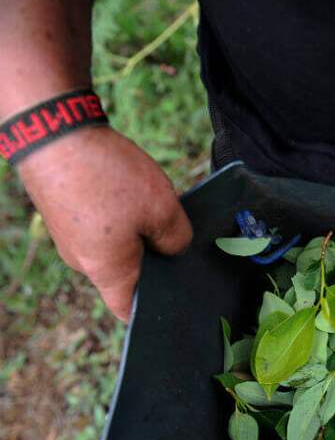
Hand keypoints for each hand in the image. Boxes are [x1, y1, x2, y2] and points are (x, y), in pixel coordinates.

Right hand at [17, 126, 192, 320]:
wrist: (51, 131)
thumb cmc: (107, 176)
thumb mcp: (162, 210)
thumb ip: (177, 240)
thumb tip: (173, 249)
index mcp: (105, 270)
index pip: (127, 308)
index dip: (152, 309)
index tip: (177, 298)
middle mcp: (82, 260)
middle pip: (125, 273)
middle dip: (153, 259)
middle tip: (178, 238)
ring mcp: (70, 235)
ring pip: (114, 244)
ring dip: (137, 231)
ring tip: (154, 206)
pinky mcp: (65, 211)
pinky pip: (100, 223)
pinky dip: (119, 214)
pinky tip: (132, 191)